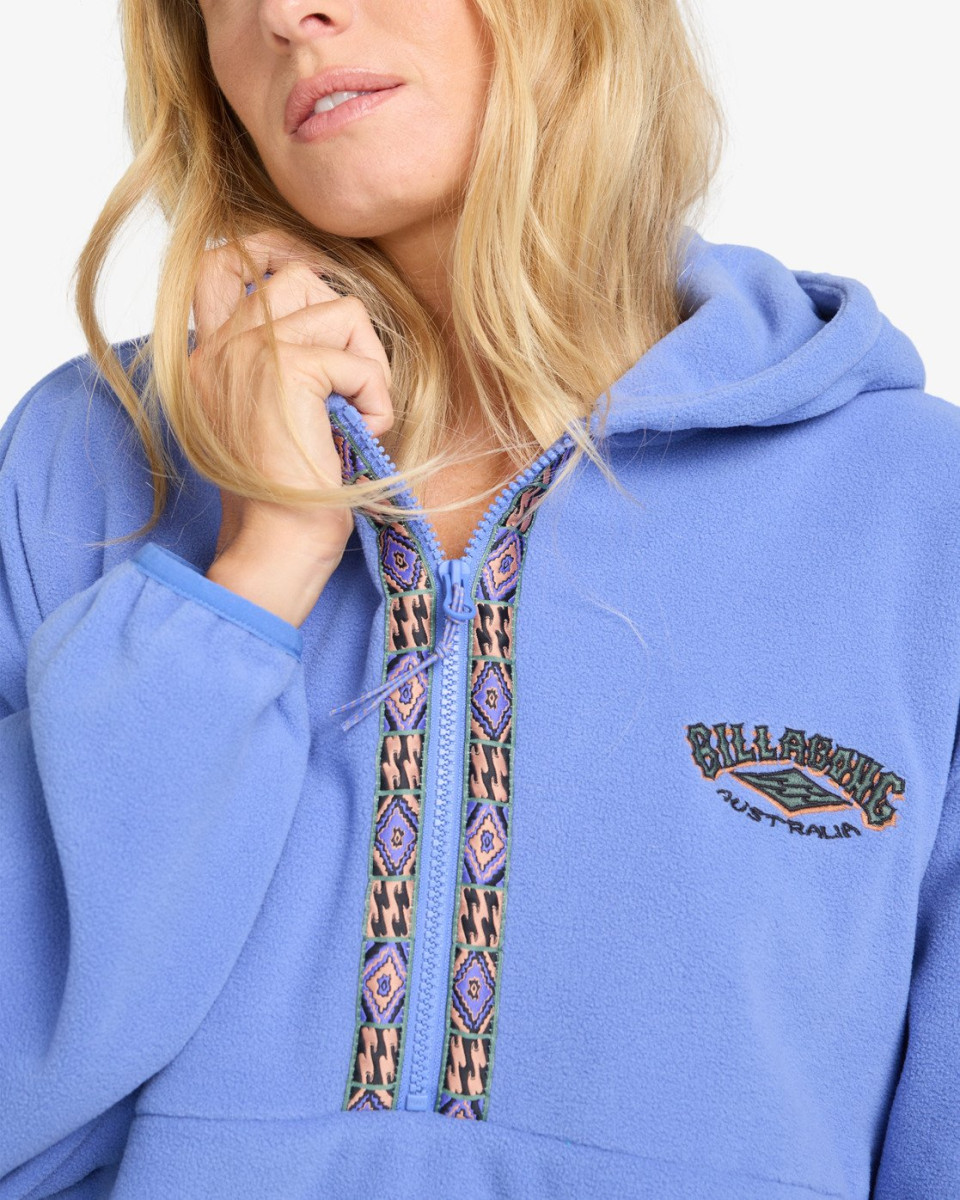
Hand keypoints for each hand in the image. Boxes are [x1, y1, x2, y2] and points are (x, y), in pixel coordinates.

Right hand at [188, 229, 393, 620]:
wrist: (278, 546)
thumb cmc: (291, 498)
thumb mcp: (276, 419)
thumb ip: (283, 366)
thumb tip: (335, 316)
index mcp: (211, 358)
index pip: (221, 264)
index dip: (273, 255)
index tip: (319, 291)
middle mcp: (220, 348)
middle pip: (298, 276)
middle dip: (347, 324)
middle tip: (356, 385)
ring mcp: (248, 354)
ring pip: (341, 309)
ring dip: (370, 365)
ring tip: (360, 415)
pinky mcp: (286, 370)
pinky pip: (360, 361)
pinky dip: (378, 400)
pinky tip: (362, 434)